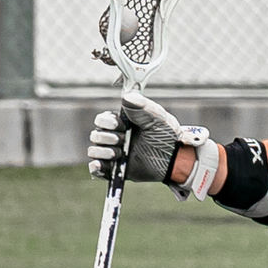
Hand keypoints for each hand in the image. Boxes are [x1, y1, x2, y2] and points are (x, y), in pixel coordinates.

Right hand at [86, 92, 208, 190]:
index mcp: (122, 123)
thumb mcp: (157, 118)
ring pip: (93, 150)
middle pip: (96, 134)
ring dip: (103, 151)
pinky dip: (95, 167)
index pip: (101, 119)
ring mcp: (114, 154)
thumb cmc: (167, 136)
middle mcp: (115, 137)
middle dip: (107, 137)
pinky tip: (100, 165)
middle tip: (123, 140)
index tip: (119, 125)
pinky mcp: (116, 170)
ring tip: (119, 154)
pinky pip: (96, 169)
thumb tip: (126, 97)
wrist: (174, 159)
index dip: (106, 122)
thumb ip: (142, 107)